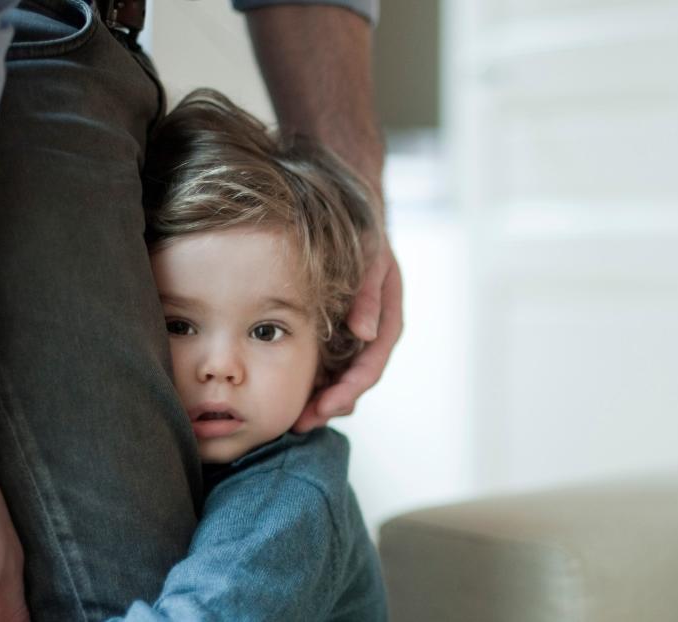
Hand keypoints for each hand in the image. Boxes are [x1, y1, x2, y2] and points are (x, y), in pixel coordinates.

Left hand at [294, 235, 402, 431]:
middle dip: (331, 406)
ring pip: (341, 380)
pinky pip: (327, 366)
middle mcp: (372, 337)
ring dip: (320, 401)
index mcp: (387, 323)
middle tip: (302, 424)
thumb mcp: (373, 259)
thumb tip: (364, 333)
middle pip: (355, 382)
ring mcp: (355, 339)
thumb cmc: (366, 237)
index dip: (349, 390)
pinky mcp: (337, 336)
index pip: (371, 366)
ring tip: (294, 420)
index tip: (326, 407)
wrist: (357, 222)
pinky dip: (312, 382)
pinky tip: (290, 394)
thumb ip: (369, 295)